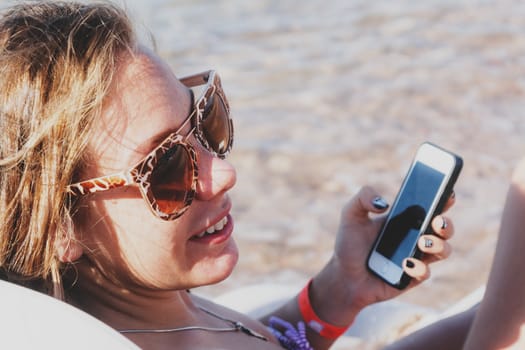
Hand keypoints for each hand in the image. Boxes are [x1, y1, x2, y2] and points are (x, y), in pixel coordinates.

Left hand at [310, 186, 454, 325]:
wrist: (343, 276)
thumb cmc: (349, 244)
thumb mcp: (351, 215)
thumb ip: (363, 198)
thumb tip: (384, 204)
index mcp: (405, 219)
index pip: (431, 206)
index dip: (443, 199)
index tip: (447, 194)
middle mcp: (415, 237)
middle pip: (444, 229)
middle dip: (447, 224)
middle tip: (436, 222)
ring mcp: (416, 258)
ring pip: (443, 250)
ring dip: (439, 245)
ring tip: (422, 242)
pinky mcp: (412, 278)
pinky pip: (425, 273)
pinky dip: (419, 267)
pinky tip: (405, 263)